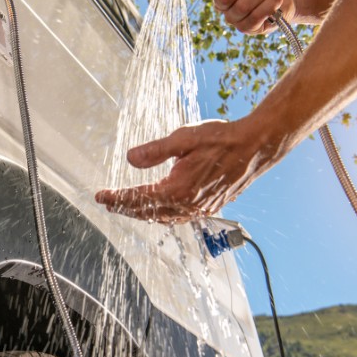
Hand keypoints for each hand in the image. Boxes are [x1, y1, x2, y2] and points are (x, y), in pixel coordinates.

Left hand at [95, 119, 275, 222]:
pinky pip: (179, 217)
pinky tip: (158, 209)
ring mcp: (200, 208)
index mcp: (178, 190)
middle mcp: (188, 205)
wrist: (255, 147)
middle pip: (148, 213)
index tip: (100, 196)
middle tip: (108, 203)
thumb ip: (155, 151)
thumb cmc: (222, 139)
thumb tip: (130, 159)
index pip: (139, 198)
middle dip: (126, 208)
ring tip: (127, 207)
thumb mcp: (184, 138)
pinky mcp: (209, 206)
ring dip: (143, 213)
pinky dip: (162, 215)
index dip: (117, 198)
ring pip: (163, 217)